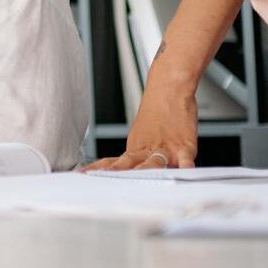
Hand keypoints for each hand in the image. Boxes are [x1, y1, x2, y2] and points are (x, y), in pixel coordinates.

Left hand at [84, 72, 199, 170]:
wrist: (169, 87)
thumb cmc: (158, 110)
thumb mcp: (142, 133)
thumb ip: (138, 154)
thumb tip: (131, 168)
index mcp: (135, 148)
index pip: (114, 162)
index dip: (99, 169)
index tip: (82, 175)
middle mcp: (147, 149)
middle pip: (129, 164)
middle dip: (118, 174)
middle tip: (105, 180)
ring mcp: (165, 148)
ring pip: (154, 162)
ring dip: (146, 171)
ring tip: (139, 180)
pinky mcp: (184, 146)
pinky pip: (185, 160)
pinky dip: (185, 168)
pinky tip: (183, 174)